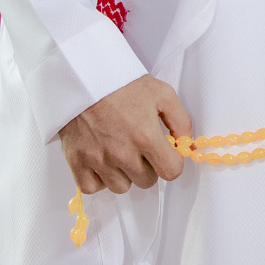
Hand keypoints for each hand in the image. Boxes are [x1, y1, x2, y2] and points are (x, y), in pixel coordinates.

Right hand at [59, 75, 190, 194]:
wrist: (84, 76)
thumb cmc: (121, 84)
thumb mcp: (161, 93)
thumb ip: (181, 121)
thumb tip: (187, 145)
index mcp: (145, 136)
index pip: (171, 172)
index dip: (171, 163)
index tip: (165, 155)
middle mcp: (122, 152)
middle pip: (146, 182)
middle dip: (147, 167)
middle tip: (139, 148)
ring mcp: (98, 159)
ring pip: (121, 187)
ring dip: (123, 174)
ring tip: (119, 151)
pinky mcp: (76, 161)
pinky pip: (92, 187)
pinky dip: (98, 179)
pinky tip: (102, 160)